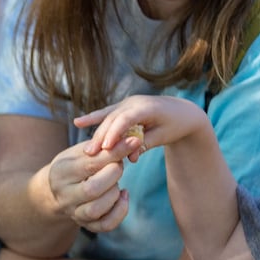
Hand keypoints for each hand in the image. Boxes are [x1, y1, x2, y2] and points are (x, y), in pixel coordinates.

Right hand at [42, 141, 131, 233]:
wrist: (55, 190)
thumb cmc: (73, 165)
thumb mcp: (80, 152)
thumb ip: (100, 147)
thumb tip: (130, 140)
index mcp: (61, 172)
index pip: (89, 164)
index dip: (114, 153)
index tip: (133, 142)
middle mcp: (65, 195)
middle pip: (92, 189)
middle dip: (113, 175)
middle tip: (118, 165)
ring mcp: (74, 212)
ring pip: (97, 209)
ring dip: (114, 194)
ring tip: (116, 182)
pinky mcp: (86, 224)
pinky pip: (105, 225)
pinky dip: (120, 211)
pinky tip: (122, 196)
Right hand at [74, 95, 204, 163]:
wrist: (182, 111)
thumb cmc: (175, 125)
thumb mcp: (163, 136)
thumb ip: (145, 145)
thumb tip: (129, 158)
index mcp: (147, 107)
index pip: (126, 119)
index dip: (114, 133)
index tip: (105, 148)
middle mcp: (134, 102)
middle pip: (113, 119)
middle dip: (101, 136)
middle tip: (91, 154)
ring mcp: (127, 102)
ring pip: (108, 117)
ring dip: (96, 132)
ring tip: (87, 149)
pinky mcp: (123, 106)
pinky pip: (106, 113)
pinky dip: (93, 118)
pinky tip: (77, 123)